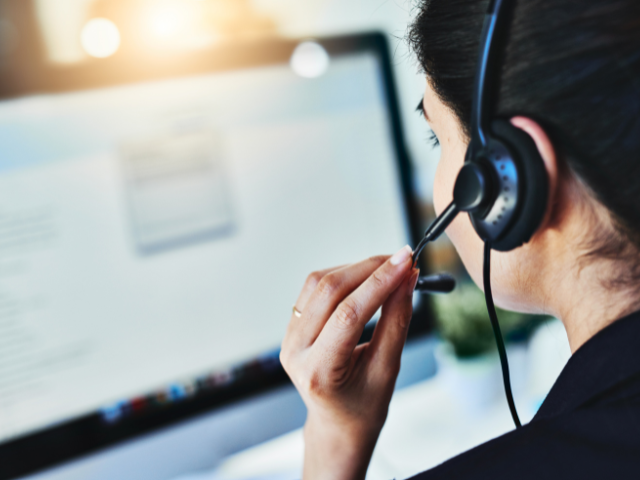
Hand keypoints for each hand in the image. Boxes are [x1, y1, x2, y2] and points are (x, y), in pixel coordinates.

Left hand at [280, 246, 418, 479]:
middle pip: (330, 291)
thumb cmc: (364, 405)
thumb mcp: (388, 368)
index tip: (406, 262)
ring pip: (319, 283)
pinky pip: (314, 289)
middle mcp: (295, 351)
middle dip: (370, 269)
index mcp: (318, 372)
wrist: (338, 422)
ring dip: (356, 268)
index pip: (348, 314)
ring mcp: (289, 337)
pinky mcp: (292, 325)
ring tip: (388, 269)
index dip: (380, 283)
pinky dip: (342, 276)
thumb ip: (397, 321)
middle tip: (403, 259)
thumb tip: (407, 279)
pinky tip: (365, 278)